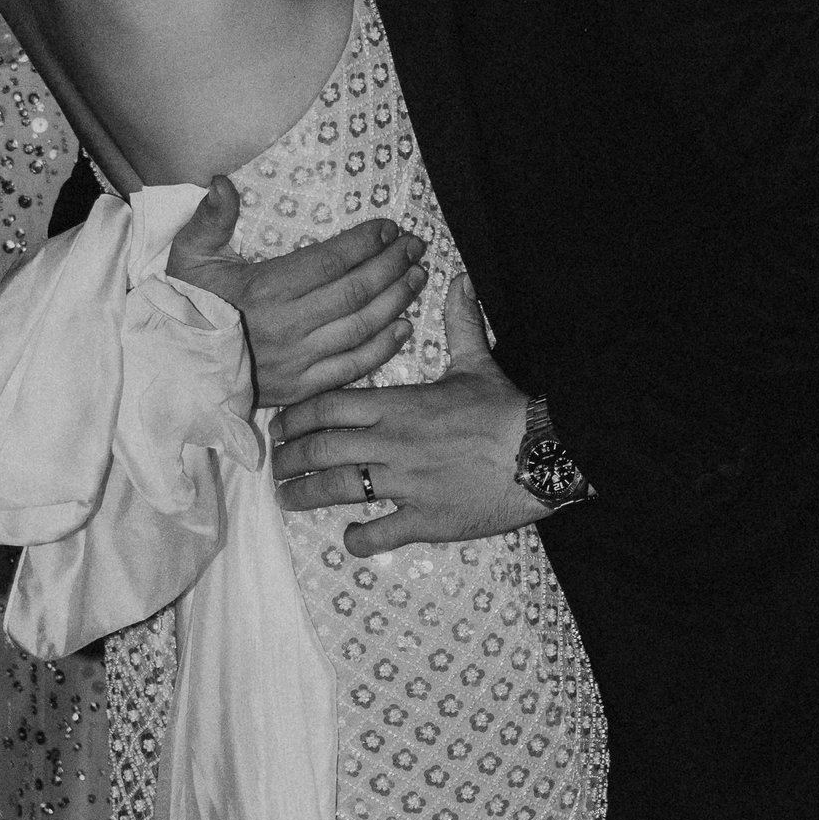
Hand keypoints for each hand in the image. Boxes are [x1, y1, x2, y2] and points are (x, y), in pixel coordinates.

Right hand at [166, 179, 425, 399]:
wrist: (172, 369)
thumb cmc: (183, 306)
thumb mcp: (187, 257)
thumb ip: (209, 218)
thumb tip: (222, 181)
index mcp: (264, 289)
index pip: (330, 261)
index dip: (365, 243)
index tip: (388, 227)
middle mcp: (287, 326)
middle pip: (355, 292)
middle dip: (391, 265)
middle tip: (414, 246)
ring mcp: (298, 361)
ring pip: (361, 327)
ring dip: (395, 300)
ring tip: (417, 276)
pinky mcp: (302, 388)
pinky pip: (352, 367)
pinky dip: (383, 348)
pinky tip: (403, 327)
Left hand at [273, 275, 539, 553]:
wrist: (543, 454)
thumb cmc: (506, 410)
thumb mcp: (477, 362)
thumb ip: (459, 324)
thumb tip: (461, 281)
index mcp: (397, 404)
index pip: (326, 407)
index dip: (295, 418)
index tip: (280, 426)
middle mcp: (392, 443)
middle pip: (320, 449)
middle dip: (288, 459)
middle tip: (276, 465)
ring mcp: (406, 484)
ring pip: (338, 490)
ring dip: (305, 496)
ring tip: (288, 499)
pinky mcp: (426, 519)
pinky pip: (379, 534)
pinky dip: (358, 538)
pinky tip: (349, 536)